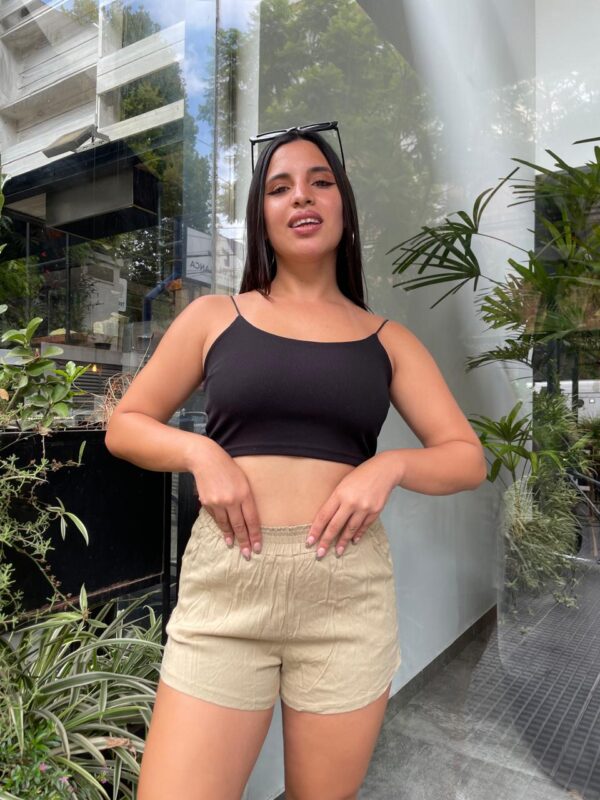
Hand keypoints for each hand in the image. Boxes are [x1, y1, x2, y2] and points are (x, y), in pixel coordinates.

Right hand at [191, 440, 261, 560]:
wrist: (206, 460)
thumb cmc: (228, 469)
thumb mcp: (243, 481)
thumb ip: (246, 499)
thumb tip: (248, 519)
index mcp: (245, 494)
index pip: (252, 520)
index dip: (255, 535)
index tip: (257, 547)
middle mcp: (231, 500)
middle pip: (239, 526)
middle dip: (244, 542)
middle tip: (247, 555)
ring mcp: (218, 502)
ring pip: (226, 525)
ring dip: (231, 537)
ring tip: (234, 546)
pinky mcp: (207, 503)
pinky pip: (215, 518)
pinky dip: (220, 526)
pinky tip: (224, 533)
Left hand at [305, 451, 397, 558]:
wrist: (384, 470)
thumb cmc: (360, 476)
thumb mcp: (343, 484)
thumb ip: (336, 500)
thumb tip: (326, 520)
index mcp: (339, 493)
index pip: (323, 516)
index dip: (316, 530)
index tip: (309, 542)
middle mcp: (351, 502)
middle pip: (335, 526)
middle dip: (326, 541)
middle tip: (319, 554)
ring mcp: (364, 507)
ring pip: (350, 529)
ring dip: (342, 542)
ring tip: (337, 552)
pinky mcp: (375, 511)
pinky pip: (364, 526)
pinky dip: (358, 534)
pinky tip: (353, 541)